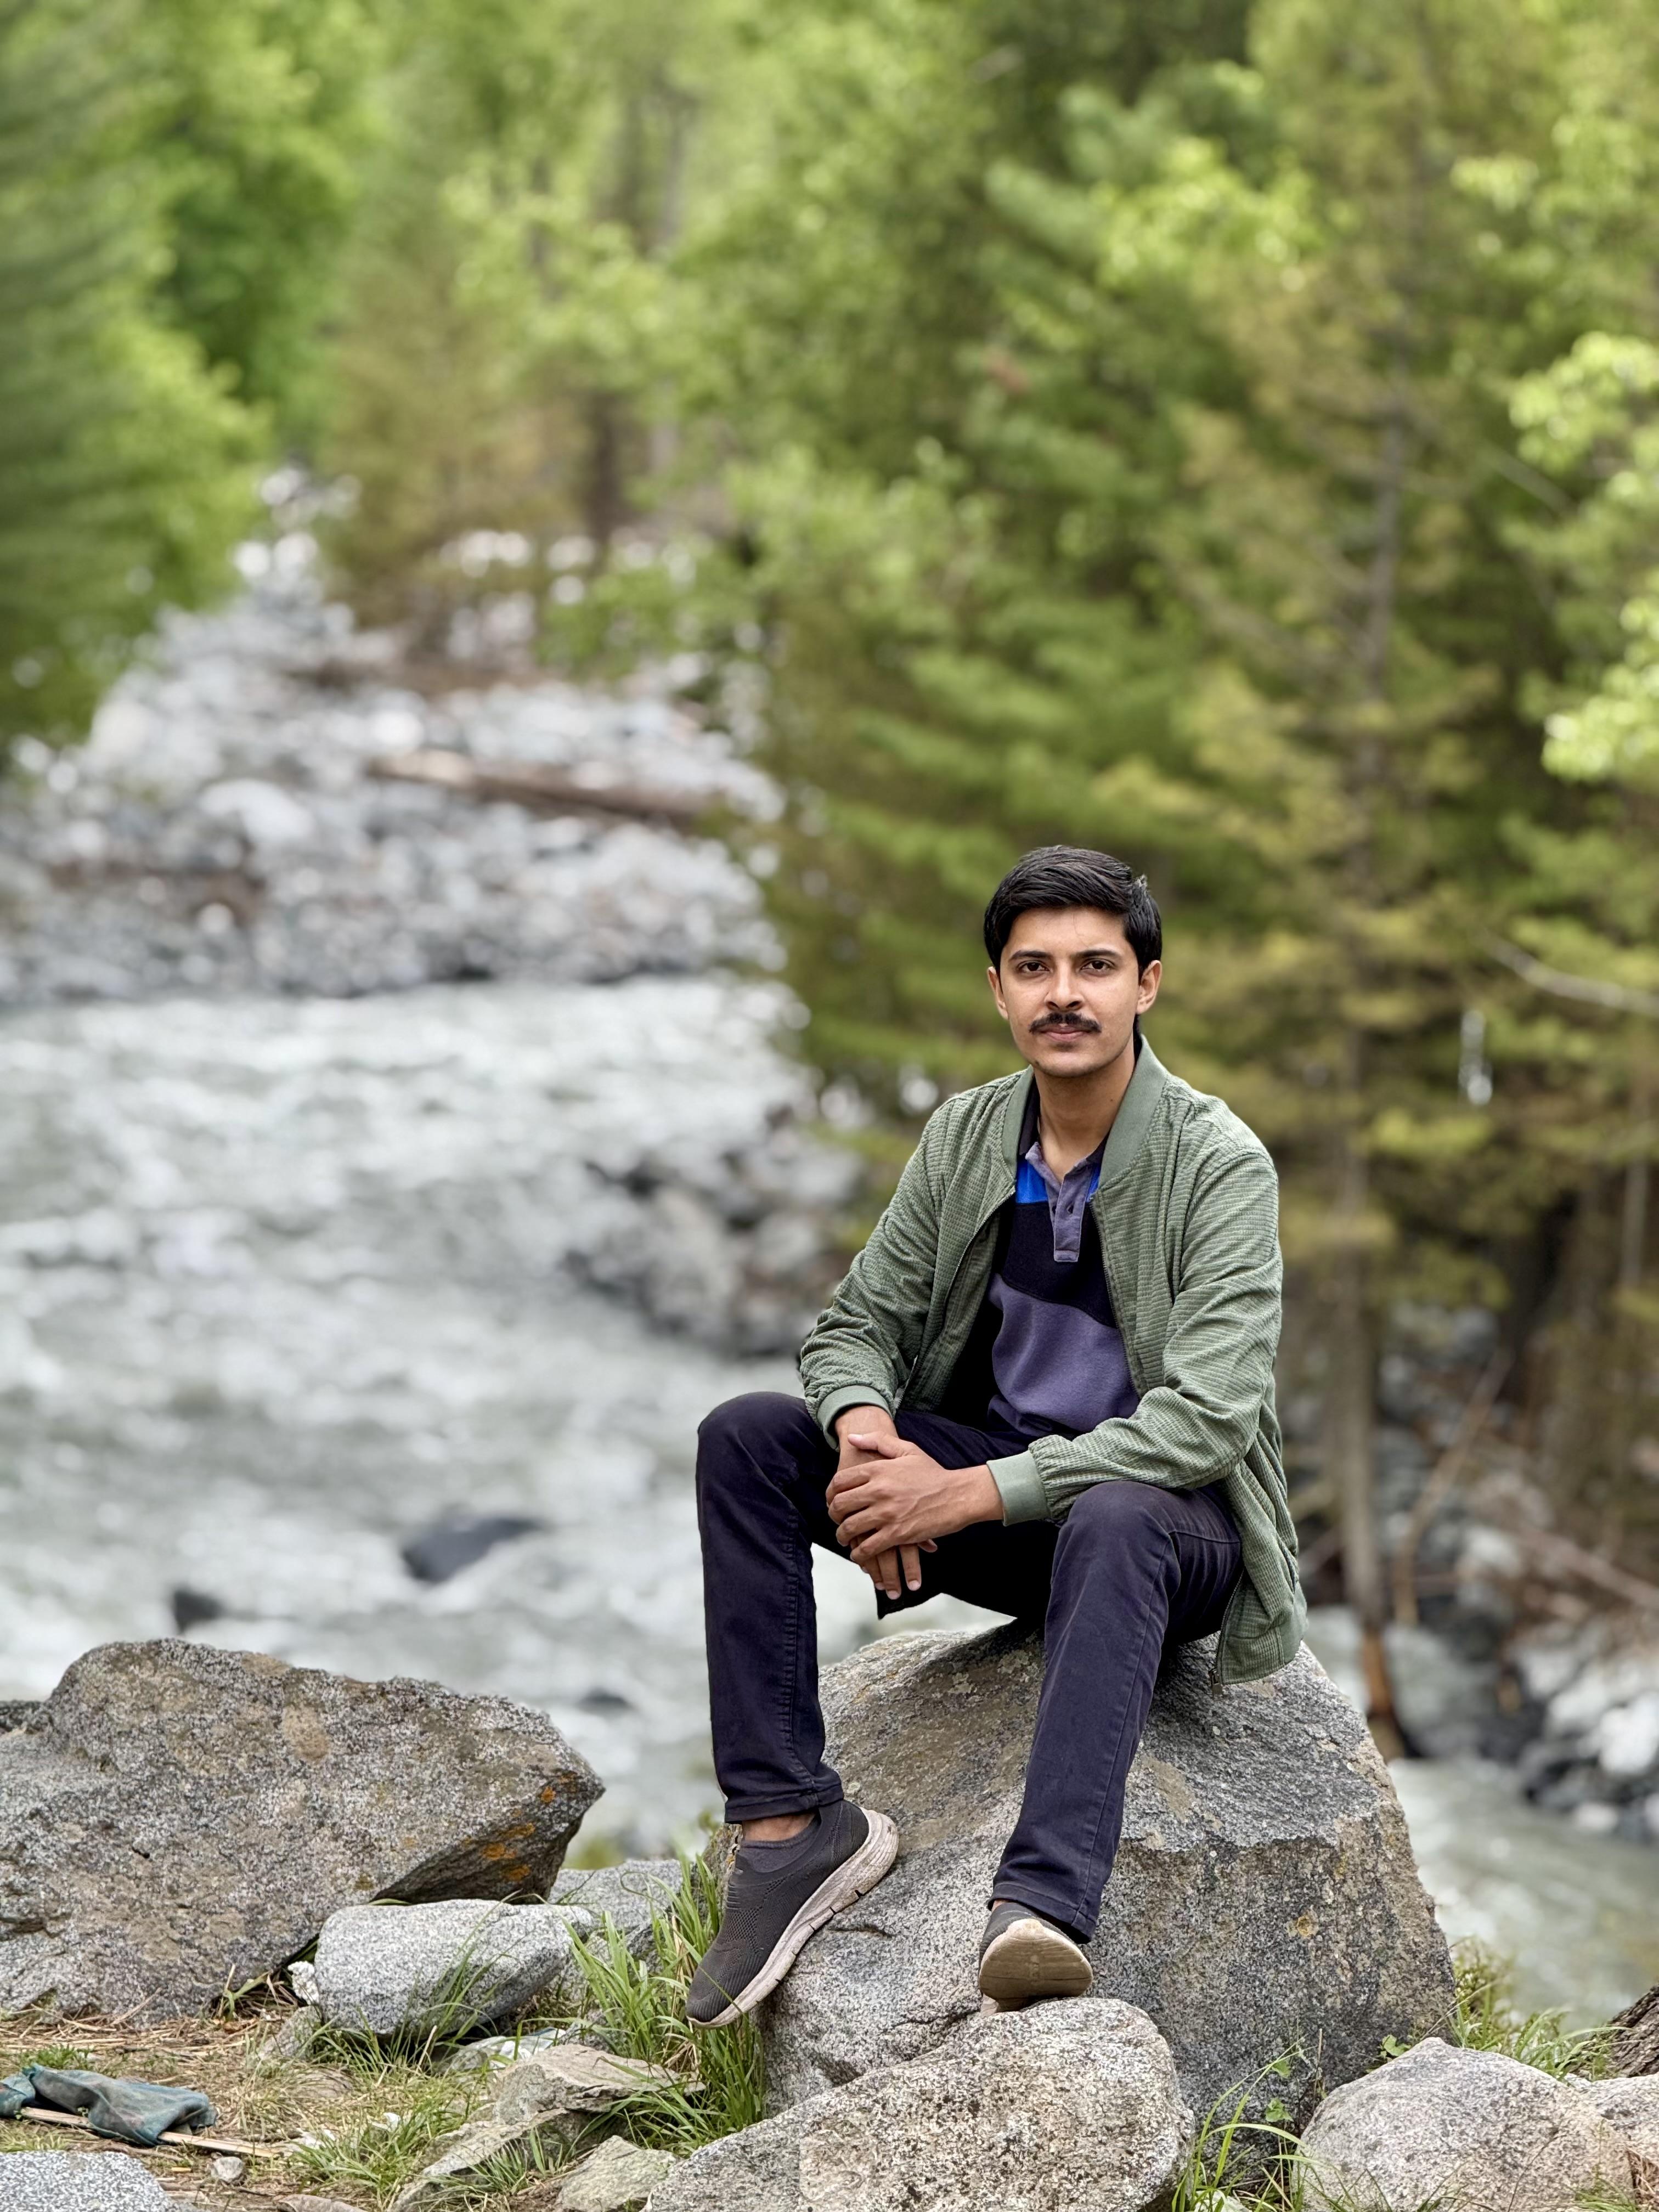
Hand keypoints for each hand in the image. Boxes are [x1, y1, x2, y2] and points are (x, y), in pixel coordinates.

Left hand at [829, 1407, 928, 1601]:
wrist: (958, 1495)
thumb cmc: (934, 1474)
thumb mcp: (907, 1450)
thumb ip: (878, 1441)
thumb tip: (852, 1437)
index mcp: (878, 1470)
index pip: (840, 1481)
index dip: (830, 1493)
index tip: (833, 1500)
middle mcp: (878, 1490)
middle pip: (839, 1505)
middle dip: (833, 1515)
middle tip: (837, 1520)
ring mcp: (887, 1513)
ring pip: (849, 1528)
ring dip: (843, 1537)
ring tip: (845, 1539)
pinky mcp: (897, 1534)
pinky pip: (867, 1548)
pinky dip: (859, 1554)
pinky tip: (859, 1554)